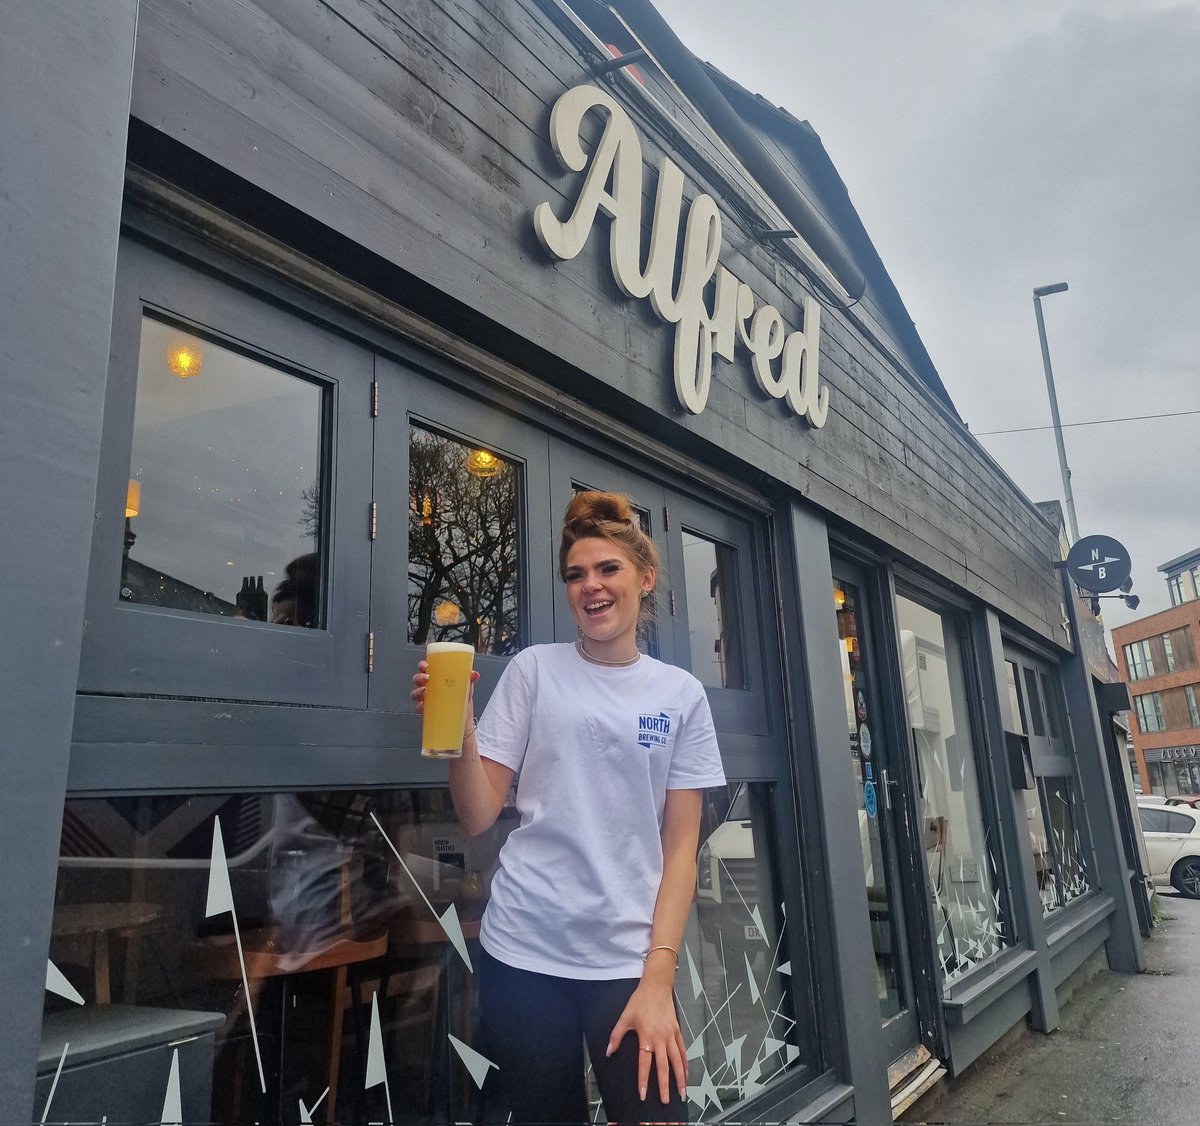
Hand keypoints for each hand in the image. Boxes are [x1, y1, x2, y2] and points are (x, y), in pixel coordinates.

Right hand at [411, 661, 479, 714]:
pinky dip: (419, 706)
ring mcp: (427, 698)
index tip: (426, 666)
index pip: (425, 668)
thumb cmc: (462, 698)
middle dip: (419, 677)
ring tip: (424, 692)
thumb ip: (469, 678)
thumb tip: (474, 674)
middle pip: (417, 679)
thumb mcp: (466, 686)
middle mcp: (429, 686)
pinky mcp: (427, 710)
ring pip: (415, 693)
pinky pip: (418, 707)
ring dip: (417, 692)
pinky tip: (424, 705)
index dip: (422, 665)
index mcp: (436, 677)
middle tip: (427, 678)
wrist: (463, 718)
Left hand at [606, 980, 686, 1104]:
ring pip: (677, 1060)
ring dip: (680, 1078)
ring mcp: (671, 1035)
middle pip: (664, 1066)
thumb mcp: (625, 1017)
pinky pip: (682, 1050)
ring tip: (682, 1093)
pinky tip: (686, 1073)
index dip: (643, 1080)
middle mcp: (661, 1038)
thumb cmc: (639, 1001)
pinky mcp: (677, 1031)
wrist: (656, 986)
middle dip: (664, 1085)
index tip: (642, 1094)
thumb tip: (608, 1052)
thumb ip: (616, 1036)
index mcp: (646, 1036)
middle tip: (665, 1101)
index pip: (645, 1063)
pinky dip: (685, 1063)